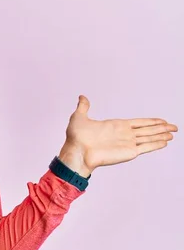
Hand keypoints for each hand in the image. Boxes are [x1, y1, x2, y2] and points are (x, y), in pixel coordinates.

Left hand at [58, 95, 177, 177]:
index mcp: (116, 126)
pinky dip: (156, 144)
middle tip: (174, 127)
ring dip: (161, 135)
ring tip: (173, 133)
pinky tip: (165, 142)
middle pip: (148, 130)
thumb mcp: (79, 117)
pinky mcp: (128, 152)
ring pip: (149, 137)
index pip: (138, 122)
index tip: (161, 120)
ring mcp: (127, 143)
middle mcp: (124, 134)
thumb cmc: (76, 137)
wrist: (76, 151)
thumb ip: (84, 107)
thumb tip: (82, 97)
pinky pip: (146, 147)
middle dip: (161, 128)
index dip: (150, 121)